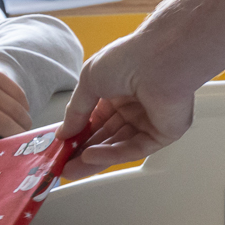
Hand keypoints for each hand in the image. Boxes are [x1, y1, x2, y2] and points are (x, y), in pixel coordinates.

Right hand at [58, 31, 199, 178]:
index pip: (96, 119)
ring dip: (95, 157)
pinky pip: (135, 149)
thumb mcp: (89, 81)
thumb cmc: (130, 57)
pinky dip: (112, 155)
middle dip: (83, 152)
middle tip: (63, 166)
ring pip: (119, 146)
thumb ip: (76, 111)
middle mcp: (135, 104)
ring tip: (72, 167)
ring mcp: (150, 120)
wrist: (159, 59)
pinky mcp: (163, 133)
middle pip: (107, 136)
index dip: (78, 134)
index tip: (61, 148)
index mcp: (119, 89)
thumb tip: (64, 132)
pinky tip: (91, 156)